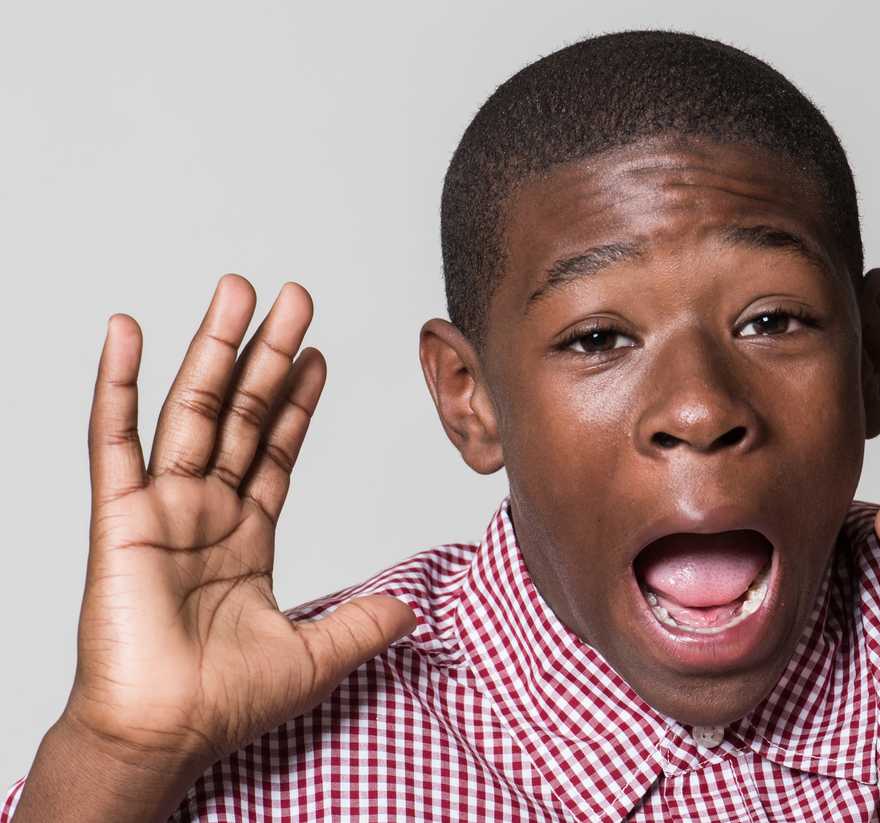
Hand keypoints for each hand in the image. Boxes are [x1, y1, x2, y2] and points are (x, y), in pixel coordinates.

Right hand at [65, 275, 415, 772]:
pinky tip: (127, 332)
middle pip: (244, 412)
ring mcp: (162, 506)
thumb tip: (415, 610)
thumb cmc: (223, 703)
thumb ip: (364, 624)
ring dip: (215, 348)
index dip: (298, 400)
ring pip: (194, 409)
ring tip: (237, 292)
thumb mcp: (316, 655)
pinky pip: (115, 439)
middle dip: (268, 354)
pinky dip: (117, 383)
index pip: (278, 448)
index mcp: (246, 535)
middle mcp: (206, 510)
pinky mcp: (119, 516)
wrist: (164, 735)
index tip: (316, 354)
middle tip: (291, 297)